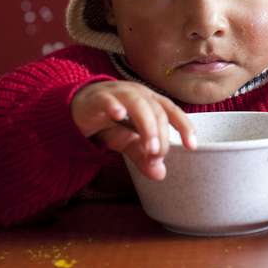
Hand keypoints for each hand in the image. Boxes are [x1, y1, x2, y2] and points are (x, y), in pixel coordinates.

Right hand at [71, 80, 196, 180]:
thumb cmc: (108, 121)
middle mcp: (138, 94)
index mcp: (150, 101)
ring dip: (146, 126)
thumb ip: (142, 154)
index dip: (184, 126)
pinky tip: (118, 115)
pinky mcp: (97, 98)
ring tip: (149, 147)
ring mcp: (118, 93)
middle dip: (160, 135)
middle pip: (156, 111)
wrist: (76, 109)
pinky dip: (114, 106)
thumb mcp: (127, 141)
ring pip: (138, 104)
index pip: (171, 111)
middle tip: (157, 156)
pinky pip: (107, 100)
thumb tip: (160, 174)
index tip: (191, 146)